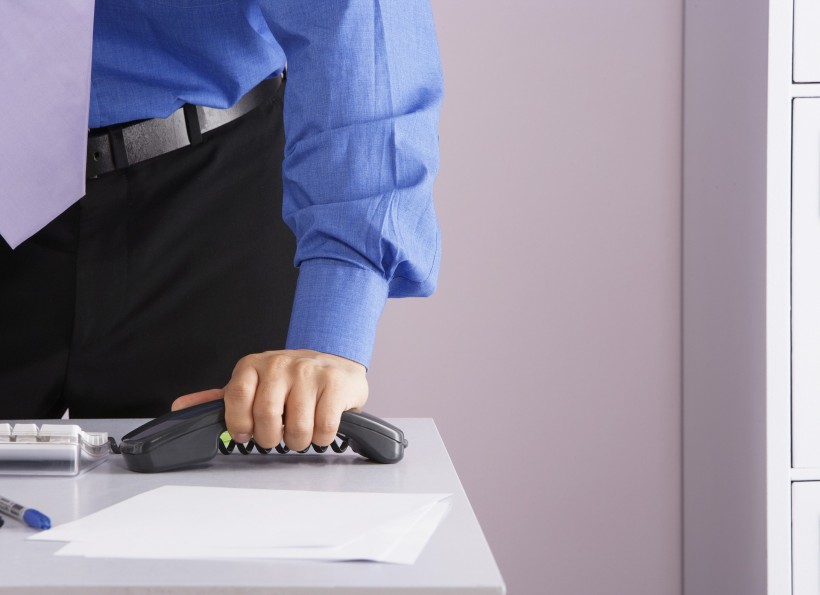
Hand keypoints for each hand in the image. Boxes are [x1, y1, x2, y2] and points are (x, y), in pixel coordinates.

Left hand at [171, 349, 367, 449]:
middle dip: (271, 438)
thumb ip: (221, 399)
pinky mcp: (335, 383)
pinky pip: (323, 427)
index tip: (246, 434)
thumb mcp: (254, 384)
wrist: (336, 364)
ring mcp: (309, 372)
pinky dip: (321, 437)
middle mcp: (280, 364)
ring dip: (299, 440)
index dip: (239, 424)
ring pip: (297, 428)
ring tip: (301, 429)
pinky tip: (320, 425)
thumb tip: (181, 408)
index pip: (235, 398)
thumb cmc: (292, 380)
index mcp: (253, 365)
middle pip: (266, 418)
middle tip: (278, 435)